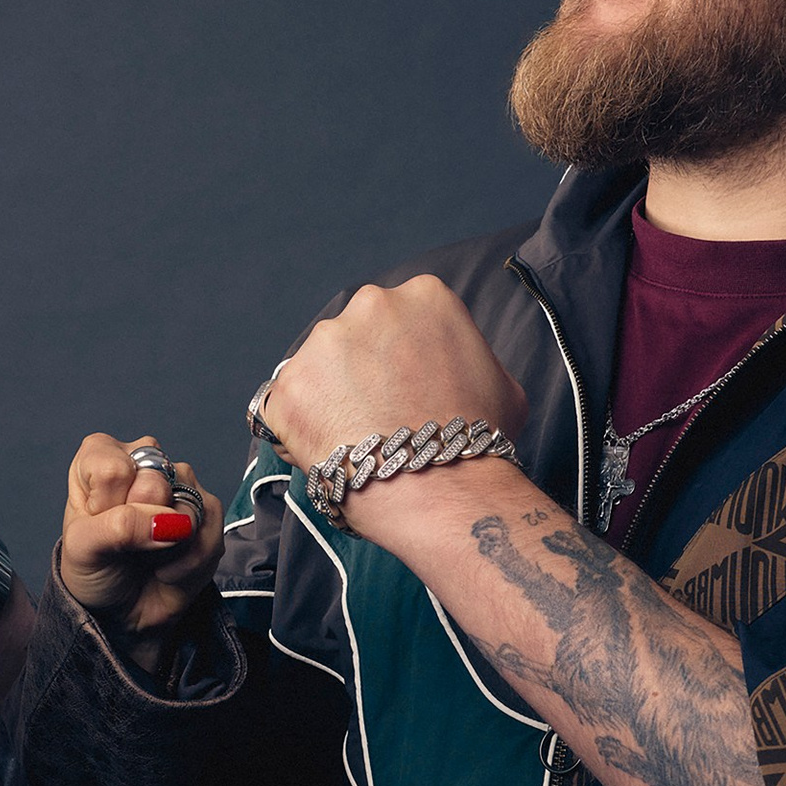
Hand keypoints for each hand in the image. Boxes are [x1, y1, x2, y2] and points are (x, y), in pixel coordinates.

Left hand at [57, 434, 223, 653]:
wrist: (122, 612)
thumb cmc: (95, 570)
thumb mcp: (84, 549)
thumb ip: (118, 527)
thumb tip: (171, 521)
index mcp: (101, 457)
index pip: (112, 467)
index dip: (107, 507)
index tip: (98, 527)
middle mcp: (144, 462)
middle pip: (155, 482)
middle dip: (140, 526)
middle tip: (126, 544)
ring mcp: (180, 484)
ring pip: (188, 507)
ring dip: (167, 548)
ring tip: (147, 557)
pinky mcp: (207, 511)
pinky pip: (211, 529)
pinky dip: (190, 561)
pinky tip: (169, 569)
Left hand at [257, 276, 530, 527]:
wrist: (441, 489)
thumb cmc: (478, 442)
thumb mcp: (502, 383)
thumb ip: (468, 360)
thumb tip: (456, 370)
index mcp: (425, 296)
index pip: (400, 319)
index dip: (401, 358)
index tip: (406, 389)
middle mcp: (370, 303)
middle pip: (355, 336)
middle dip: (360, 371)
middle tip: (377, 416)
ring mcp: (324, 342)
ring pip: (317, 368)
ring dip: (328, 397)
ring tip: (355, 440)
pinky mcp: (289, 384)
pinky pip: (283, 405)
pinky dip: (298, 427)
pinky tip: (328, 452)